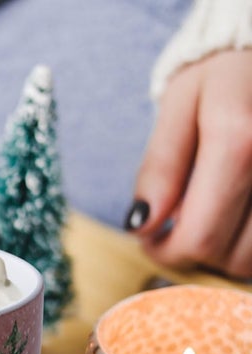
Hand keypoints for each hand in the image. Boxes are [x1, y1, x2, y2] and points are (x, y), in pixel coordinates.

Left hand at [125, 49, 251, 279]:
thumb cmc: (224, 70)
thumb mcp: (180, 104)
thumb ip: (161, 166)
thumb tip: (140, 225)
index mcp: (240, 140)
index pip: (200, 238)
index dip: (166, 252)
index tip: (151, 239)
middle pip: (232, 256)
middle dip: (195, 253)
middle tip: (177, 228)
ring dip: (227, 252)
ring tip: (210, 217)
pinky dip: (250, 243)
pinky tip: (236, 216)